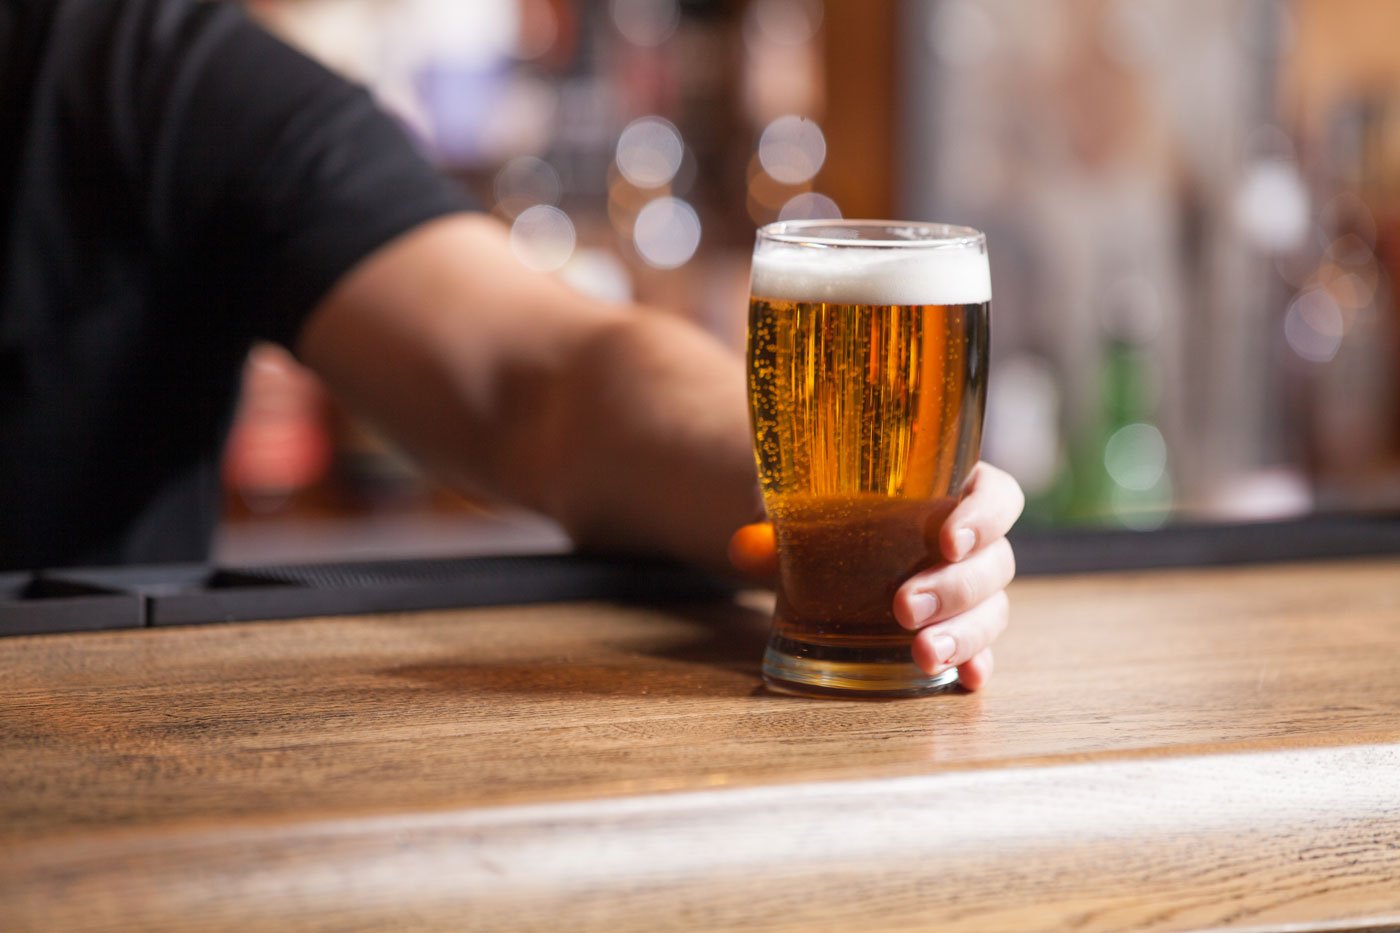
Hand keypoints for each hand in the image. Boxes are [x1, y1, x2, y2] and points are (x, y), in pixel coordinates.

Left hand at [728, 462, 1024, 691]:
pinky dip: (976, 663)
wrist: (828, 546)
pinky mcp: (959, 628)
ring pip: (992, 609)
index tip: (948, 540)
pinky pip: (983, 648)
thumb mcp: (810, 507)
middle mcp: (973, 541)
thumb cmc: (835, 511)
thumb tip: (744, 548)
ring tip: (922, 653)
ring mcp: (971, 589)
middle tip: (904, 606)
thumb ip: (782, 524)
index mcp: (953, 489)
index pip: (995, 497)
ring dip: (963, 633)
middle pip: (994, 562)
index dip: (983, 517)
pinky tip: (965, 679)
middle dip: (954, 588)